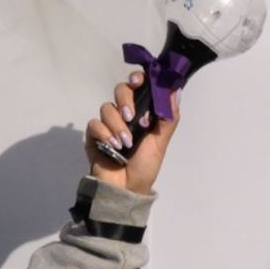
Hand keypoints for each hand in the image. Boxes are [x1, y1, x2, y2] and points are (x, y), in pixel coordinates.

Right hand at [84, 75, 174, 193]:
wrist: (127, 188)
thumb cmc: (145, 166)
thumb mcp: (161, 142)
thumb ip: (168, 118)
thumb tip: (175, 91)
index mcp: (142, 113)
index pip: (138, 88)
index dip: (137, 79)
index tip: (138, 80)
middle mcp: (124, 114)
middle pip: (121, 91)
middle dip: (126, 100)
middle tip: (132, 117)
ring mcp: (108, 124)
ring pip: (107, 107)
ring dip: (117, 124)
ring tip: (126, 143)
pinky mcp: (93, 135)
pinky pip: (94, 123)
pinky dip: (104, 133)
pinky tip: (113, 146)